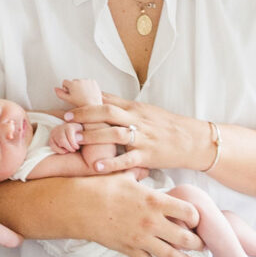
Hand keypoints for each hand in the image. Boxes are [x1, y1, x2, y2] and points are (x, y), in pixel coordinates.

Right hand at [48, 117, 84, 154]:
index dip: (73, 143)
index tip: (77, 147)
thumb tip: (80, 139)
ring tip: (70, 150)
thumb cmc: (79, 132)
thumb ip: (84, 135)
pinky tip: (64, 151)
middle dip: (68, 147)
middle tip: (74, 150)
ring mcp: (54, 133)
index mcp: (69, 125)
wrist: (72, 130)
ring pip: (57, 143)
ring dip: (64, 149)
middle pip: (62, 140)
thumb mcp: (83, 131)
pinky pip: (52, 146)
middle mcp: (60, 128)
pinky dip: (58, 150)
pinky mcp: (50, 138)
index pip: (69, 135)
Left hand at [59, 84, 190, 173]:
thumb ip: (121, 106)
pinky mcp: (147, 156)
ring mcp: (142, 138)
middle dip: (85, 113)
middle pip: (108, 112)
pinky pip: (128, 160)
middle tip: (67, 117)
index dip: (83, 95)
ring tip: (77, 139)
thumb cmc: (166, 125)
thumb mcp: (144, 110)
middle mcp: (136, 120)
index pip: (104, 98)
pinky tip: (96, 167)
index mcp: (133, 108)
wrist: (192, 140)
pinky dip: (112, 164)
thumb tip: (97, 96)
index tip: (62, 89)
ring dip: (95, 136)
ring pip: (116, 134)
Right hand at [71, 176, 202, 256]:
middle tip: (201, 244)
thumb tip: (144, 167)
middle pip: (185, 237)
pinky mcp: (129, 249)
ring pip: (171, 255)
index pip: (188, 211)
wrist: (80, 205)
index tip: (195, 219)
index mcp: (155, 200)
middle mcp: (153, 221)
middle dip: (197, 243)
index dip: (195, 217)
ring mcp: (141, 238)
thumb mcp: (124, 175)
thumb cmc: (102, 187)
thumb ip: (139, 173)